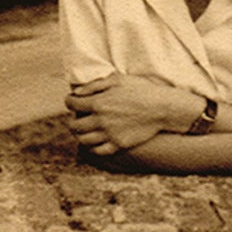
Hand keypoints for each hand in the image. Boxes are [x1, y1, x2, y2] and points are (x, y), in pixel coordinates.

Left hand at [65, 73, 187, 155]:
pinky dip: (92, 147)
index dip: (69, 101)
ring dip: (80, 134)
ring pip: (83, 140)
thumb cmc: (141, 90)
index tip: (72, 101)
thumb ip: (95, 85)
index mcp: (98, 103)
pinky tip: (96, 140)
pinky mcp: (118, 145)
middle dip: (72, 120)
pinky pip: (97, 151)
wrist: (161, 108)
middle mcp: (100, 121)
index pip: (72, 104)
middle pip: (74, 125)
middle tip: (77, 117)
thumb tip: (77, 92)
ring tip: (85, 129)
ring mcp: (109, 135)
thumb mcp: (118, 80)